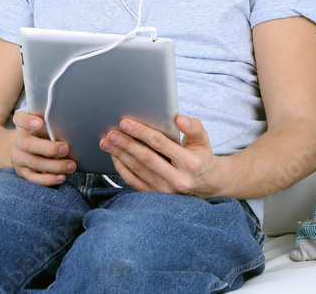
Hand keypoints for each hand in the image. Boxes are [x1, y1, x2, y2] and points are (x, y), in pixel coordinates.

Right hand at [10, 111, 75, 185]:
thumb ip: (50, 125)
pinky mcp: (23, 173)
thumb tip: (73, 128)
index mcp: (22, 127)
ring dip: (54, 165)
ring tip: (71, 166)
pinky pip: (34, 178)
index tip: (41, 123)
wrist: (19, 150)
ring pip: (34, 163)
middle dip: (48, 148)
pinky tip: (61, 177)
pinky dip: (48, 179)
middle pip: (28, 144)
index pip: (19, 119)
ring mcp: (19, 159)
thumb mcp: (39, 127)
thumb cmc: (36, 136)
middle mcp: (18, 142)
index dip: (28, 121)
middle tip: (65, 148)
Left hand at [99, 115, 221, 196]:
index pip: (160, 143)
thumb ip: (194, 127)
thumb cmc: (201, 157)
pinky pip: (135, 183)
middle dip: (126, 144)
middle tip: (111, 133)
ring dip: (120, 155)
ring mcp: (167, 191)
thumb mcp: (203, 141)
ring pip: (138, 170)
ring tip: (107, 143)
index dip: (140, 132)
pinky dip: (122, 170)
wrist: (208, 185)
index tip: (124, 123)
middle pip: (146, 158)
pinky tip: (114, 157)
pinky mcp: (158, 197)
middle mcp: (178, 179)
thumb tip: (180, 119)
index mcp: (190, 163)